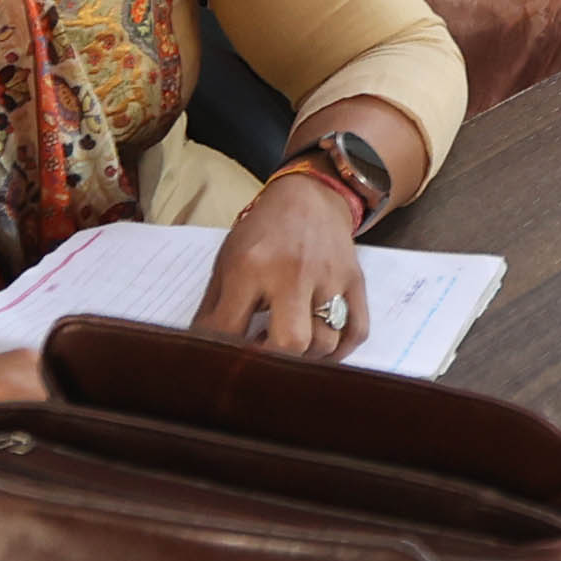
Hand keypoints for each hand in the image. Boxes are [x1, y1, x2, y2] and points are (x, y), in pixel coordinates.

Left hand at [199, 169, 371, 355]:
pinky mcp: (356, 281)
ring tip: (290, 349)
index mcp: (250, 267)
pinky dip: (340, 350)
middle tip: (266, 359)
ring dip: (305, 357)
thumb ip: (215, 306)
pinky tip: (320, 348)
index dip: (225, 356)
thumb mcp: (228, 260)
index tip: (227, 363)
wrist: (310, 197)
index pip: (231, 330)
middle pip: (291, 342)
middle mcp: (293, 273)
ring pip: (325, 342)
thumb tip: (204, 351)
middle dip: (276, 362)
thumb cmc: (263, 232)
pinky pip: (356, 331)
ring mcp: (329, 278)